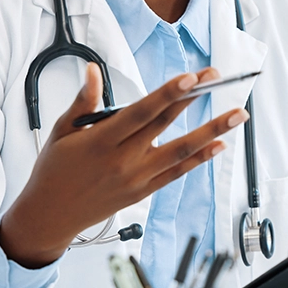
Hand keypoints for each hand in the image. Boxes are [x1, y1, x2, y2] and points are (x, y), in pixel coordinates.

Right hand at [0, 64, 247, 267]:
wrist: (49, 216)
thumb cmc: (54, 170)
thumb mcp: (60, 131)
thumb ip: (83, 101)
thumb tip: (92, 71)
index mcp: (101, 141)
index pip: (141, 112)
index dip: (168, 94)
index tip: (191, 78)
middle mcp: (123, 160)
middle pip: (165, 125)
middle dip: (195, 99)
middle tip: (217, 78)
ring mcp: (137, 178)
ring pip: (182, 151)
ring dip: (213, 131)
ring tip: (238, 113)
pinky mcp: (144, 191)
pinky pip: (178, 172)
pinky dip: (201, 158)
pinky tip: (220, 143)